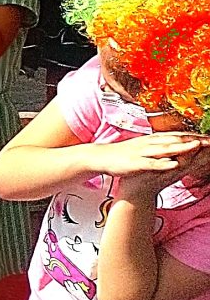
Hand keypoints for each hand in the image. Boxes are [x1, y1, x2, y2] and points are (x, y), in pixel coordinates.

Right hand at [88, 134, 208, 192]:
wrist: (100, 157)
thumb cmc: (123, 154)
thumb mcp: (143, 146)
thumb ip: (158, 144)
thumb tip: (173, 142)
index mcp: (152, 139)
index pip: (177, 136)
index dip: (194, 136)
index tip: (209, 137)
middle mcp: (149, 143)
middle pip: (175, 139)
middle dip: (193, 140)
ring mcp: (142, 152)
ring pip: (165, 149)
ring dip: (182, 147)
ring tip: (197, 146)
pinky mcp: (135, 163)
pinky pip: (151, 163)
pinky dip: (163, 163)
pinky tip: (174, 163)